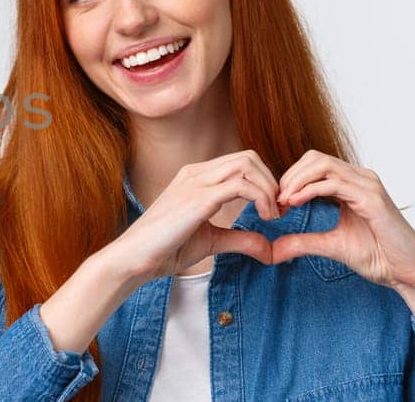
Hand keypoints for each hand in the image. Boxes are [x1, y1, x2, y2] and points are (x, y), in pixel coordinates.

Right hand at [100, 149, 278, 285]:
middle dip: (271, 181)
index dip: (264, 182)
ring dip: (269, 188)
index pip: (241, 162)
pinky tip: (265, 217)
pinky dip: (262, 198)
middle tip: (279, 210)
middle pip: (248, 157)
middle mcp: (195, 172)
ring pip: (247, 164)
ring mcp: (196, 182)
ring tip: (273, 214)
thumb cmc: (165, 249)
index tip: (274, 209)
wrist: (135, 258)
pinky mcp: (199, 198)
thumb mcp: (211, 241)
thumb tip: (269, 249)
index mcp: (195, 177)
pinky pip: (242, 185)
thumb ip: (240, 239)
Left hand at [270, 149, 414, 327]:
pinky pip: (334, 183)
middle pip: (314, 158)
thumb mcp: (331, 246)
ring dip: (295, 180)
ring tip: (282, 201)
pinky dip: (309, 189)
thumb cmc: (380, 256)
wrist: (409, 272)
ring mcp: (368, 186)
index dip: (290, 179)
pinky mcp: (372, 199)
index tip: (275, 202)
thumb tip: (273, 249)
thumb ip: (303, 242)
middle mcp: (361, 179)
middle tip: (274, 200)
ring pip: (322, 164)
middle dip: (289, 176)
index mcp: (352, 185)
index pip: (314, 165)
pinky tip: (294, 202)